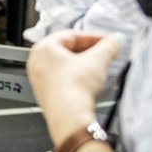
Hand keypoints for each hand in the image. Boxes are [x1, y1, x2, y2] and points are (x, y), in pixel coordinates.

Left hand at [26, 30, 120, 145]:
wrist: (69, 116)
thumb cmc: (75, 87)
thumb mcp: (97, 60)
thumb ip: (108, 46)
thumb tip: (114, 41)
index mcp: (43, 49)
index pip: (71, 35)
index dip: (94, 37)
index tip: (108, 40)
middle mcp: (37, 62)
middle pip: (67, 49)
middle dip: (90, 50)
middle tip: (106, 52)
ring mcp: (39, 78)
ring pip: (65, 64)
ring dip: (85, 63)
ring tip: (101, 67)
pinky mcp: (46, 93)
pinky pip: (62, 78)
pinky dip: (76, 76)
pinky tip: (89, 82)